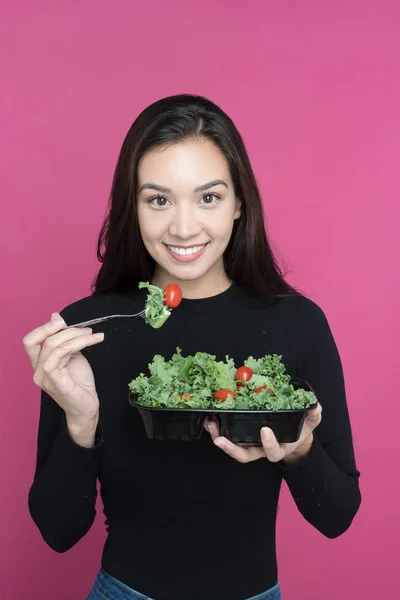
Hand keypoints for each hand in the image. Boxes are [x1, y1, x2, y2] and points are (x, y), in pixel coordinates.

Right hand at [23, 312, 104, 423]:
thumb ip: (64, 339)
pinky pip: (56, 358)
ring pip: (53, 346)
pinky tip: (86, 343)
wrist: (88, 406)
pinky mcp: (54, 382)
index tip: (61, 321)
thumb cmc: (80, 382)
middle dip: (64, 330)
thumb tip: (56, 317)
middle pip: (41, 340)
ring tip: (93, 336)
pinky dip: (71, 346)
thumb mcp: (72, 355)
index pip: (31, 341)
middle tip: (85, 329)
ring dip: (76, 336)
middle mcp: (38, 370)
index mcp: (40, 363)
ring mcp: (44, 377)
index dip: (44, 328)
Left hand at [204, 404, 321, 463]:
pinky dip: (219, 430)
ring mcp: (251, 444)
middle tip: (218, 439)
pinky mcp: (243, 436)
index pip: (272, 452)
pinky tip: (211, 418)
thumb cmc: (301, 429)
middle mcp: (262, 450)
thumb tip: (316, 405)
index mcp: (279, 448)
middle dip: (231, 449)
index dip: (268, 444)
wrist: (295, 435)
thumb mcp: (310, 422)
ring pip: (233, 448)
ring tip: (210, 425)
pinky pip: (229, 436)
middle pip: (245, 456)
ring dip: (219, 438)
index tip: (265, 430)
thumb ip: (313, 415)